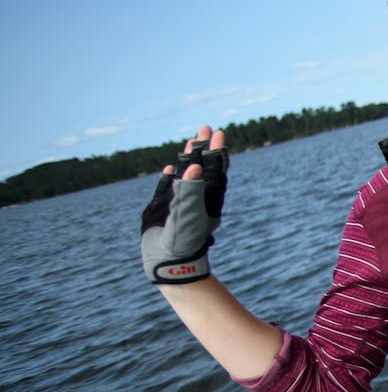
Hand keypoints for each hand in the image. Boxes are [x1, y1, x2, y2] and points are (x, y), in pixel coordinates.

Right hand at [141, 127, 228, 283]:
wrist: (168, 264)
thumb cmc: (182, 242)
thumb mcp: (188, 215)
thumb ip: (191, 190)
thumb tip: (198, 166)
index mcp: (208, 199)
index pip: (216, 170)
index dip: (217, 151)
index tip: (218, 132)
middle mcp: (197, 199)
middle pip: (204, 168)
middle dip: (204, 148)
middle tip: (205, 127)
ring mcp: (181, 203)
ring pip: (187, 175)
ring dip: (189, 158)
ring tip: (191, 140)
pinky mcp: (165, 210)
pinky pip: (169, 188)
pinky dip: (171, 177)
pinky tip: (171, 166)